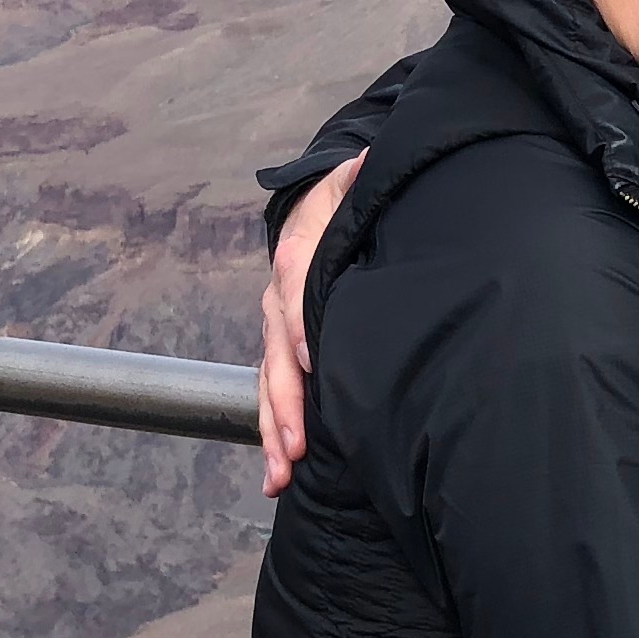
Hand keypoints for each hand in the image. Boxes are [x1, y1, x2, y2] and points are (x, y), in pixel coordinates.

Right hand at [258, 157, 361, 495]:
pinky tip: (278, 476)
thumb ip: (358, 178)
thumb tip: (368, 161)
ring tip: (278, 475)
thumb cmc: (342, 201)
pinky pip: (275, 398)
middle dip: (283, 404)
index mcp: (297, 261)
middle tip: (294, 446)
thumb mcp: (349, 182)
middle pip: (275, 358)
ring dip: (273, 433)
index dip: (300, 329)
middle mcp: (279, 302)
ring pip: (269, 388)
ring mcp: (278, 333)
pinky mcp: (285, 355)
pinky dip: (274, 436)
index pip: (294, 296)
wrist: (316, 211)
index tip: (312, 362)